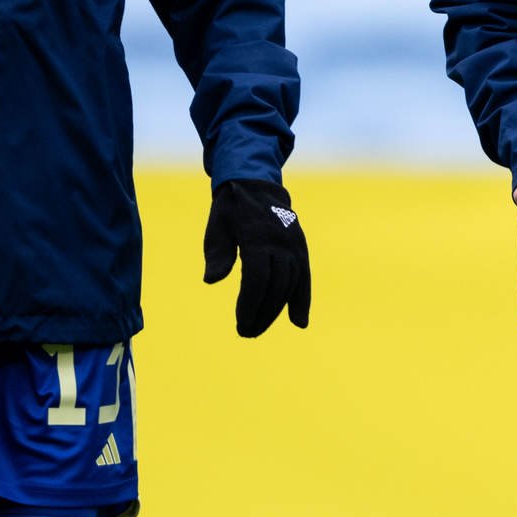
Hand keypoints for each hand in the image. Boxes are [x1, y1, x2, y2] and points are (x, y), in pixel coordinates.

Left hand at [203, 179, 310, 336]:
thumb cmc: (230, 210)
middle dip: (262, 313)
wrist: (256, 184)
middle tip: (246, 332)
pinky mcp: (301, 247)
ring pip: (290, 284)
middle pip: (275, 285)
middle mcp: (280, 241)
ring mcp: (294, 244)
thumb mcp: (217, 227)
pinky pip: (304, 277)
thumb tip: (212, 280)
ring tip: (258, 328)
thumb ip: (217, 254)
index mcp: (257, 235)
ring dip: (276, 311)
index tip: (241, 323)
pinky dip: (302, 300)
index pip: (257, 278)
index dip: (250, 304)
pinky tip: (298, 322)